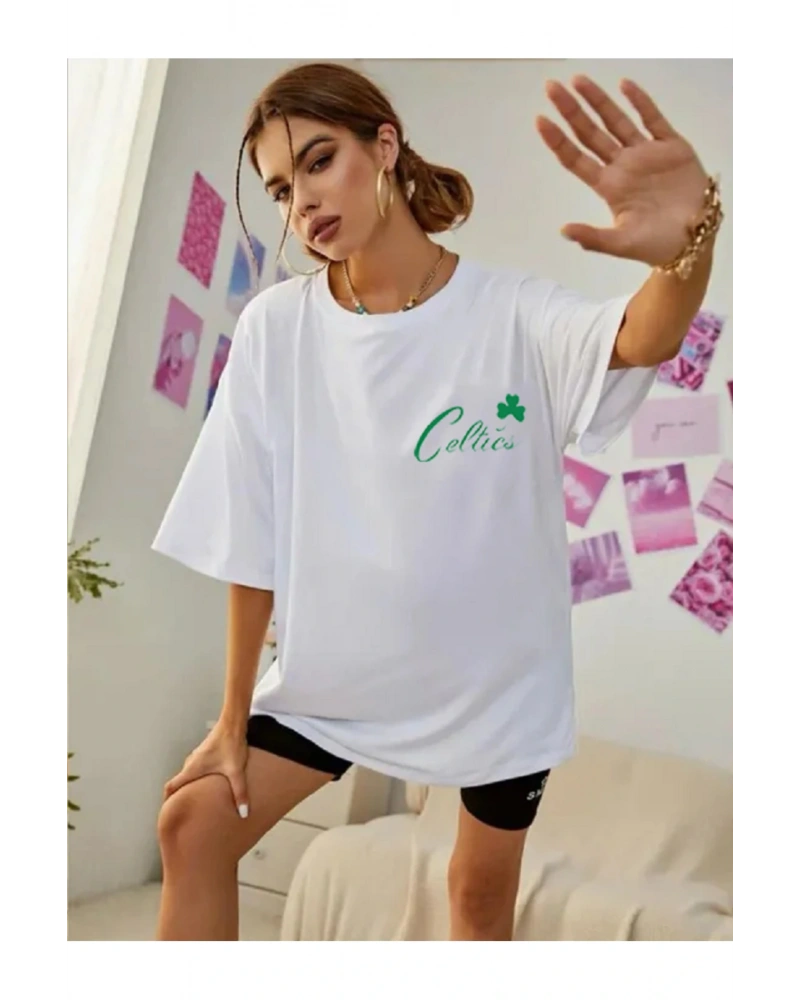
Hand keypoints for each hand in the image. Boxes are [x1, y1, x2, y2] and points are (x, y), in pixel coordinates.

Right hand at [163, 723, 249, 817]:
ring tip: (196, 799)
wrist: (233, 723)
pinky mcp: (205, 752)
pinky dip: (196, 778)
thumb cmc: (231, 744)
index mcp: (192, 769)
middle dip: (178, 796)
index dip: (167, 800)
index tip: (167, 811)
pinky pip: (195, 768)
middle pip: (178, 782)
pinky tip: (208, 783)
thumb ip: (239, 793)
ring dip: (188, 786)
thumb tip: (243, 813)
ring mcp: (197, 756)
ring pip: (187, 774)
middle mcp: (190, 763)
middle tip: (182, 810)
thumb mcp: (236, 771)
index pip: (171, 786)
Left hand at [536, 76, 708, 266]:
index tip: (540, 120)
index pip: (576, 159)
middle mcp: (623, 166)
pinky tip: (624, 85)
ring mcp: (645, 154)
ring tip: (578, 80)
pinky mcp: (671, 147)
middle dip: (572, 111)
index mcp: (609, 186)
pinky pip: (653, 119)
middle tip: (551, 87)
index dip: (558, 140)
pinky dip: (640, 102)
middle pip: (591, 133)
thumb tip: (562, 231)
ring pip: (617, 121)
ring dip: (599, 101)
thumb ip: (592, 238)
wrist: (695, 240)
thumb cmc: (656, 244)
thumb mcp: (621, 243)